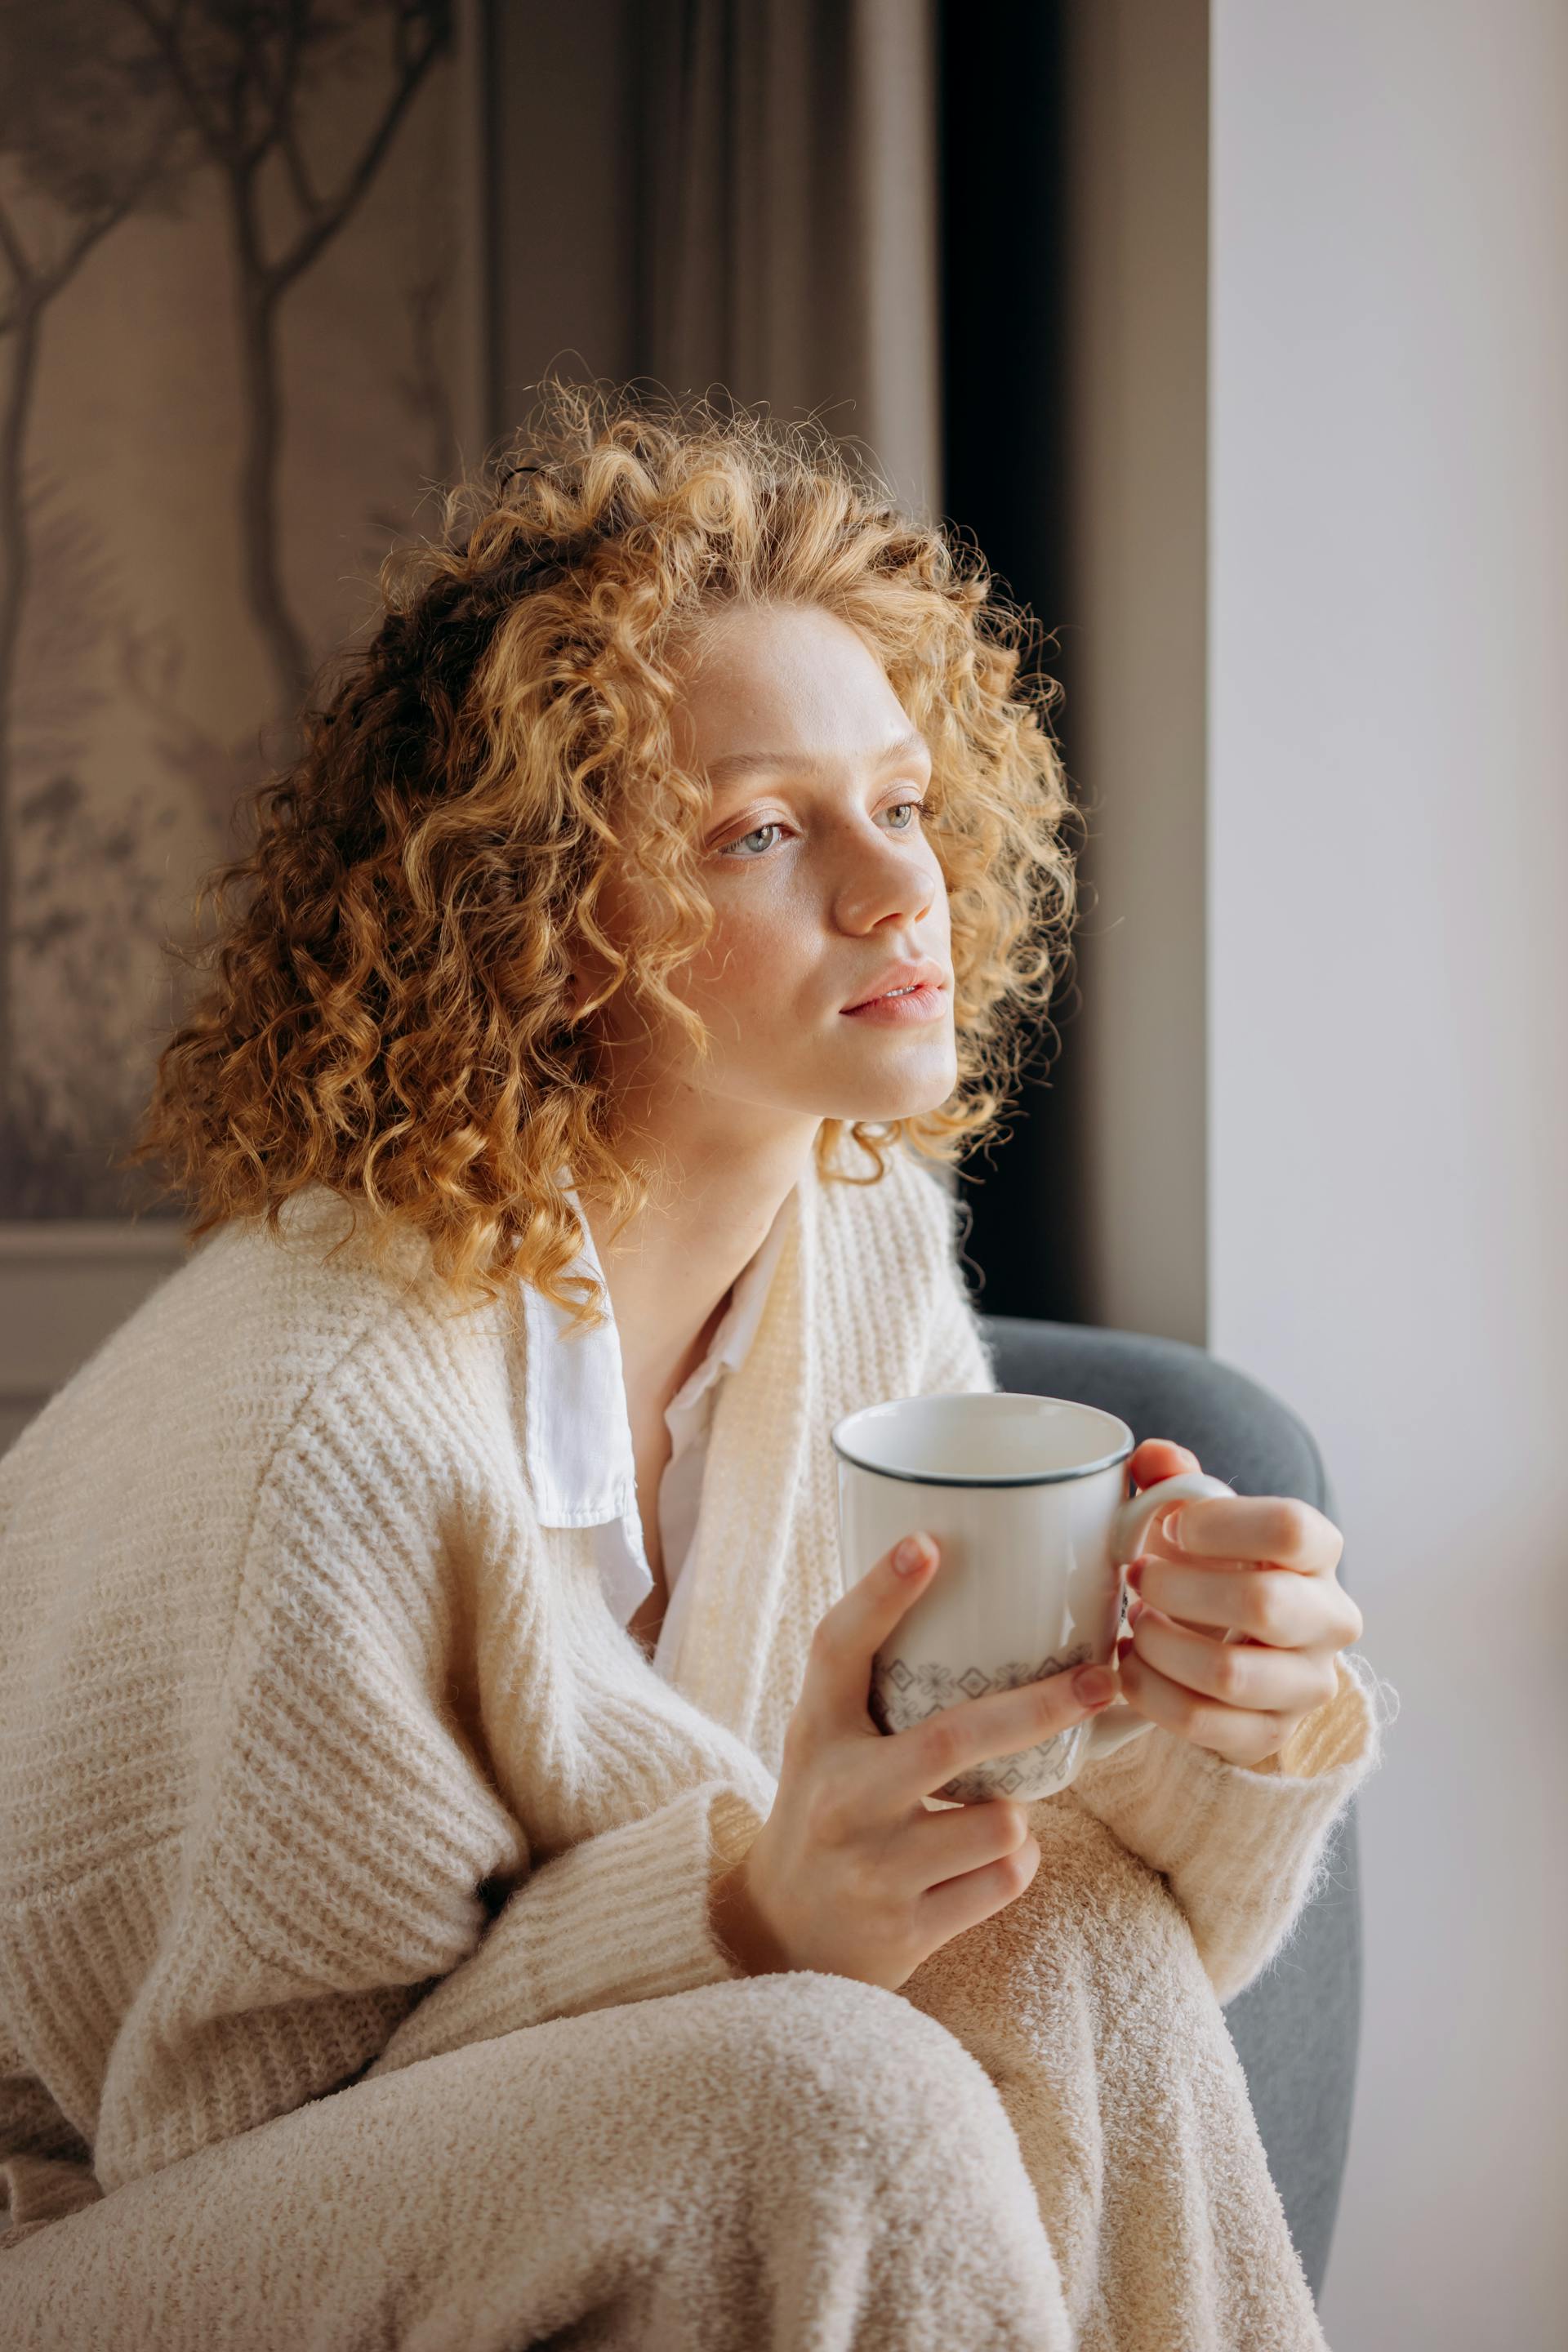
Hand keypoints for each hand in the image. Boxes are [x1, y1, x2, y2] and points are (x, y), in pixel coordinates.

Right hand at [709, 1530, 1121, 1988]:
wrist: (781, 1937)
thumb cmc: (829, 1810)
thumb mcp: (829, 1740)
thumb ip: (878, 1686)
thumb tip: (973, 1595)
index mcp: (815, 1732)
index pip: (838, 1648)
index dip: (880, 1593)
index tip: (927, 1542)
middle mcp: (839, 1796)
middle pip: (954, 1739)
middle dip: (1041, 1707)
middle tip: (1101, 1679)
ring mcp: (872, 1867)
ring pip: (1001, 1820)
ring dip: (1017, 1812)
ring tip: (983, 1814)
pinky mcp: (906, 1928)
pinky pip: (1006, 1877)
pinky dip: (1013, 1863)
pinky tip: (978, 1862)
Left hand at [1116, 1439, 1364, 1767]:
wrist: (1234, 1653)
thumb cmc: (1214, 1571)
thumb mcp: (1199, 1522)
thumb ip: (1176, 1480)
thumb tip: (1154, 1458)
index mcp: (1320, 1555)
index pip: (1292, 1528)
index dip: (1220, 1523)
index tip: (1170, 1525)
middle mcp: (1331, 1621)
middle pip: (1262, 1603)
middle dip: (1177, 1589)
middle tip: (1137, 1578)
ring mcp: (1308, 1685)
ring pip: (1229, 1674)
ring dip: (1159, 1645)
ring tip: (1134, 1624)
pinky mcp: (1271, 1735)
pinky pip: (1201, 1722)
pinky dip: (1149, 1692)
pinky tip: (1131, 1666)